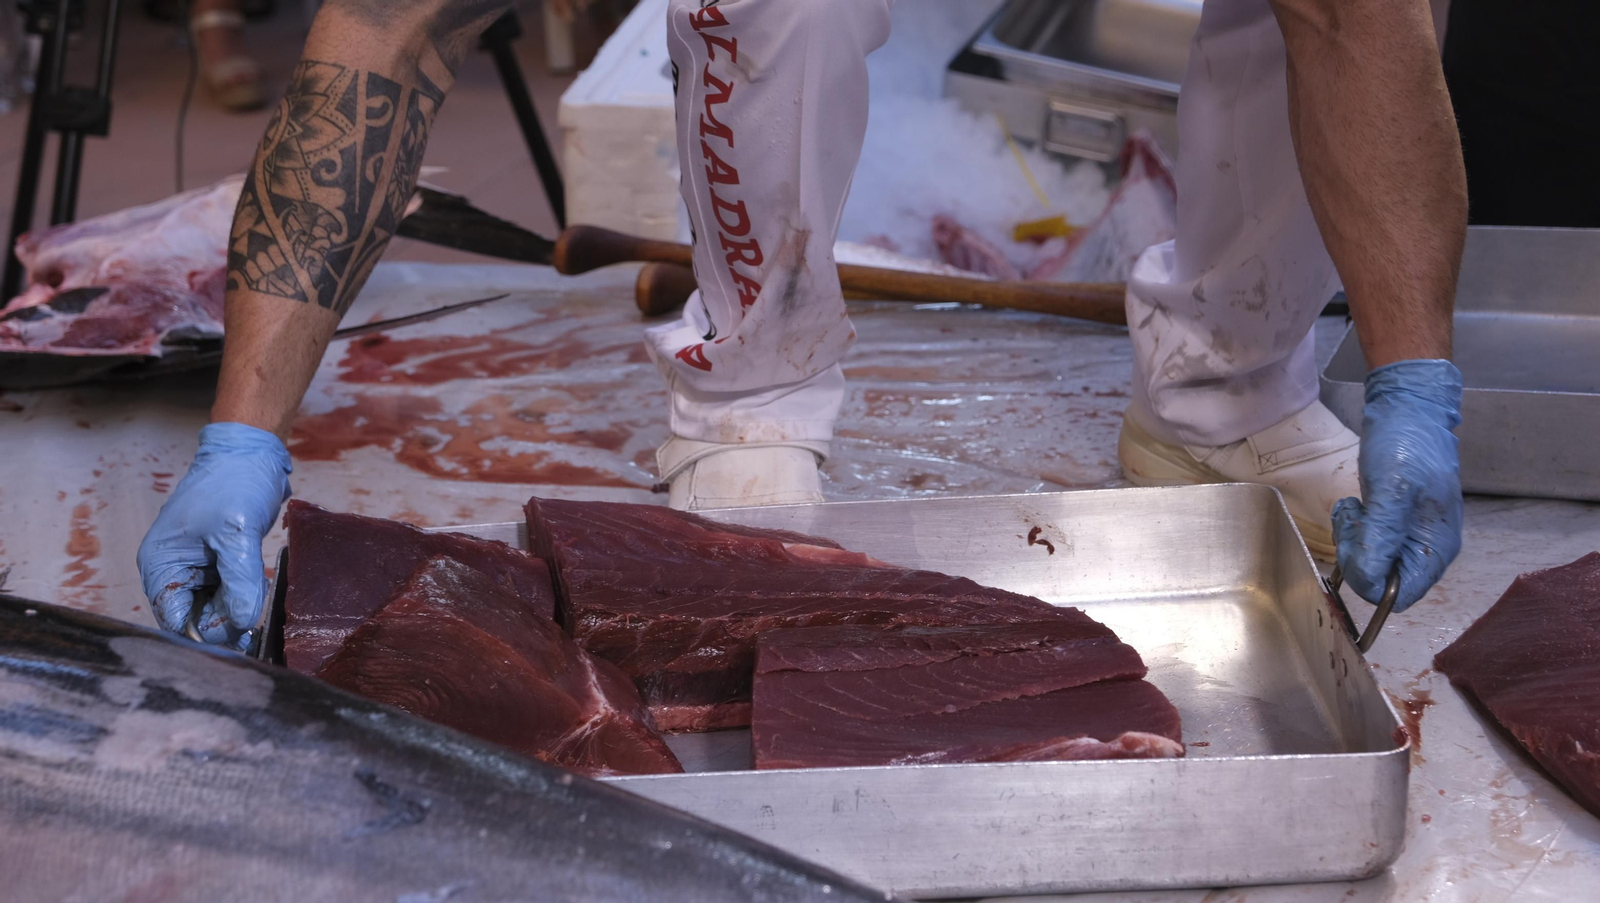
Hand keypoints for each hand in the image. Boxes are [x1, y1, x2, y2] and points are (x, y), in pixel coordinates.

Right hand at [137, 422, 291, 649]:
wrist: (251, 453)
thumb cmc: (233, 484)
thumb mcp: (236, 534)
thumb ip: (239, 581)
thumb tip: (242, 622)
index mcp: (161, 563)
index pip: (174, 617)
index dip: (203, 634)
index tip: (235, 643)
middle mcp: (173, 568)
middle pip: (194, 616)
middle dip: (223, 625)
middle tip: (254, 634)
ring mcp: (196, 565)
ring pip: (214, 606)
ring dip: (236, 612)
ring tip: (258, 615)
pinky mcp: (217, 561)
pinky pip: (228, 591)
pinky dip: (243, 597)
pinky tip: (258, 599)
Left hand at [1333, 360, 1462, 611]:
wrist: (1408, 409)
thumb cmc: (1406, 445)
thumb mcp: (1392, 490)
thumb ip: (1381, 538)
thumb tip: (1370, 581)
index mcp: (1436, 548)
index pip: (1401, 596)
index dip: (1371, 582)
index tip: (1356, 550)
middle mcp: (1426, 548)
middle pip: (1383, 581)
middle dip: (1358, 556)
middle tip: (1352, 520)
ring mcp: (1411, 535)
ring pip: (1371, 562)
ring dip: (1353, 539)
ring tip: (1355, 507)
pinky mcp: (1395, 522)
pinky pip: (1369, 542)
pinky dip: (1355, 528)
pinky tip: (1356, 504)